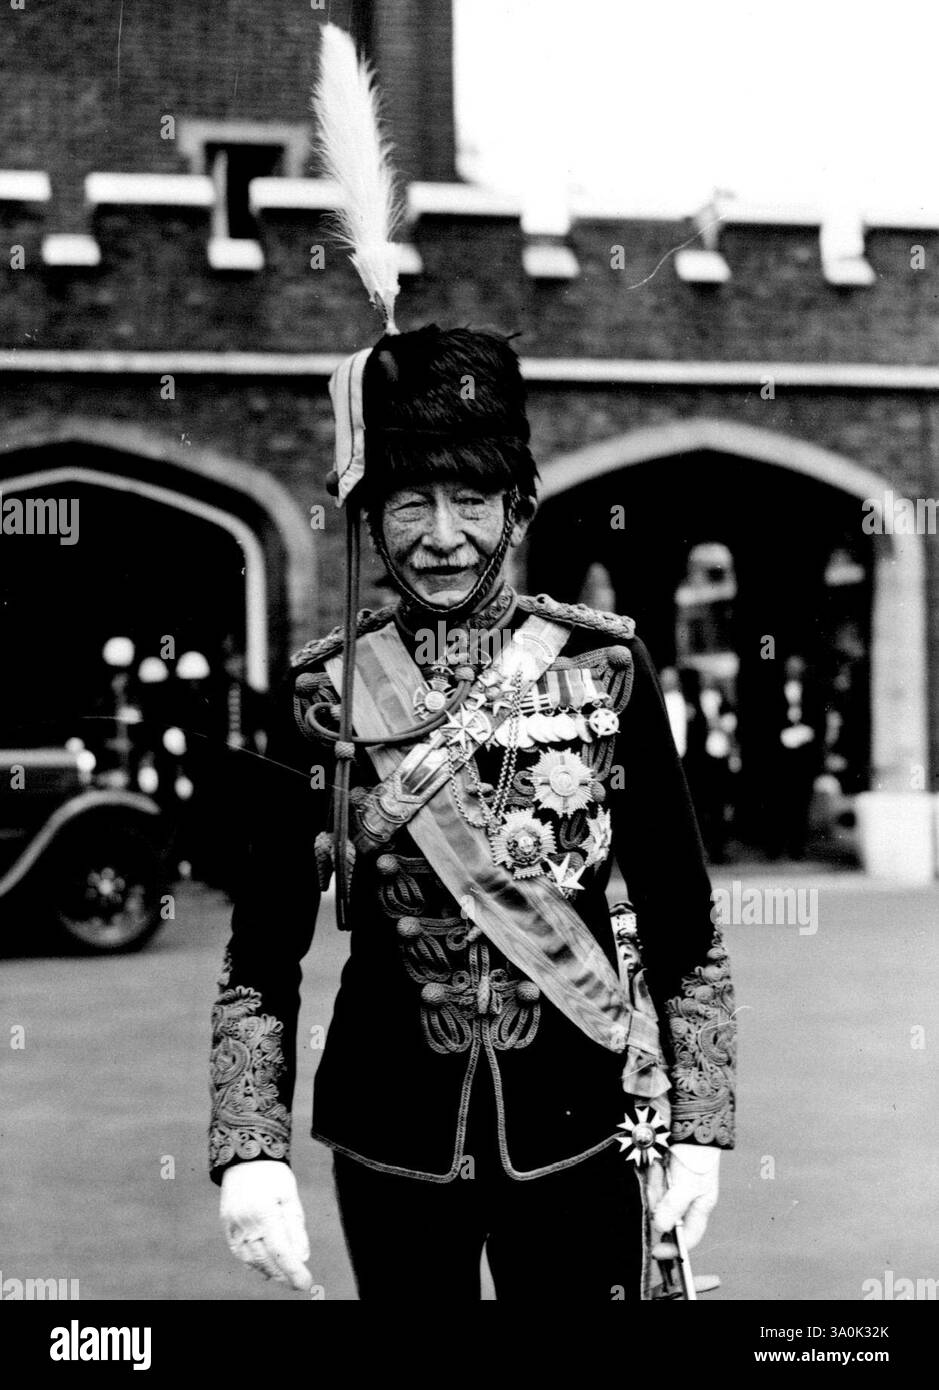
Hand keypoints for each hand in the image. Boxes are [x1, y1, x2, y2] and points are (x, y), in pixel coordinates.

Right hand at [220, 1160, 312, 1291]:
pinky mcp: (227, 1227)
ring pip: (252, 1260)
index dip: (294, 1271)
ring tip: (285, 1278)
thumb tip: (301, 1257)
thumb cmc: (272, 1175)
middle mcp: (246, 1223)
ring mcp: (233, 1226)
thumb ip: (296, 1228)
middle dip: (284, 1275)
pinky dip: (253, 1264)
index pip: (281, 1252)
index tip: (306, 1283)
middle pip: (266, 1260)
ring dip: (269, 1272)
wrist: (245, 1158)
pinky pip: (240, 1253)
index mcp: (265, 1213)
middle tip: (298, 1283)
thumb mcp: (290, 1196)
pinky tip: (265, 1269)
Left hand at [650, 1143, 719, 1258]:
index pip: (689, 1236)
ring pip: (654, 1198)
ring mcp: (671, 1184)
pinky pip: (648, 1181)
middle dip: (659, 1201)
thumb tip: (660, 1227)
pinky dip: (650, 1172)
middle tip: (661, 1180)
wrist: (687, 1119)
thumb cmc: (696, 1154)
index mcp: (700, 1204)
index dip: (674, 1246)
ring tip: (661, 1164)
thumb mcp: (688, 1183)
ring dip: (654, 1182)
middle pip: (664, 1215)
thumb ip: (674, 1207)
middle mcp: (685, 1197)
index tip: (656, 1250)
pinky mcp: (659, 1172)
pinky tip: (656, 1160)